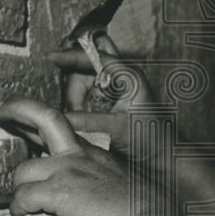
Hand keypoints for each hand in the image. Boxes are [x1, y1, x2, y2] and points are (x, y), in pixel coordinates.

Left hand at [0, 98, 133, 215]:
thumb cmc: (137, 212)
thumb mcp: (113, 186)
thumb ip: (91, 185)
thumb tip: (74, 204)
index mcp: (92, 151)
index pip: (60, 125)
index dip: (37, 116)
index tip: (21, 114)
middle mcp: (79, 153)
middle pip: (44, 118)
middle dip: (18, 109)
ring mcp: (67, 169)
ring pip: (23, 171)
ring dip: (18, 190)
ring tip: (24, 207)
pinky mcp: (58, 190)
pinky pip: (23, 197)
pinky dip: (18, 209)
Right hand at [47, 35, 169, 166]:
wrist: (162, 160)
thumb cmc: (151, 140)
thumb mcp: (116, 129)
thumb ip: (87, 121)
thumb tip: (60, 118)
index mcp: (128, 76)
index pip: (97, 56)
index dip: (73, 55)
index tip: (52, 57)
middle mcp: (119, 80)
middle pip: (84, 72)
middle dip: (74, 90)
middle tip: (73, 110)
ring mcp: (111, 93)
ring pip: (81, 87)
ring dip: (74, 102)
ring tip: (80, 121)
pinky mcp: (105, 106)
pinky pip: (83, 101)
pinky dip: (77, 108)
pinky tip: (78, 121)